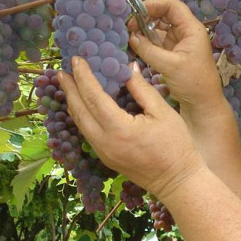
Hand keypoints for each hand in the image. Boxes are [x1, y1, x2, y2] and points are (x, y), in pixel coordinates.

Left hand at [58, 56, 205, 198]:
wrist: (177, 180)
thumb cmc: (176, 146)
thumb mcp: (163, 113)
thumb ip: (142, 89)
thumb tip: (128, 69)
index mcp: (120, 129)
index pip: (94, 97)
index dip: (84, 77)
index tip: (77, 60)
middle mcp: (105, 142)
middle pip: (80, 110)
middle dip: (70, 88)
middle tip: (62, 70)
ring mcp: (103, 152)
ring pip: (81, 123)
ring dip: (73, 102)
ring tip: (68, 84)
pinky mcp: (106, 158)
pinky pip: (88, 133)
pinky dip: (82, 116)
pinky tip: (82, 106)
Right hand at [128, 0, 222, 114]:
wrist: (203, 104)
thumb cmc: (194, 84)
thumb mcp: (169, 65)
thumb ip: (149, 50)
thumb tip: (132, 37)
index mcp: (192, 29)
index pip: (172, 5)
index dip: (153, 5)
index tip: (136, 12)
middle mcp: (187, 32)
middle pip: (164, 15)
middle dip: (146, 18)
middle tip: (129, 27)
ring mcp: (180, 42)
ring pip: (159, 29)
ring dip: (145, 31)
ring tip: (130, 37)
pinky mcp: (174, 53)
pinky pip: (158, 42)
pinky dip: (148, 42)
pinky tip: (136, 46)